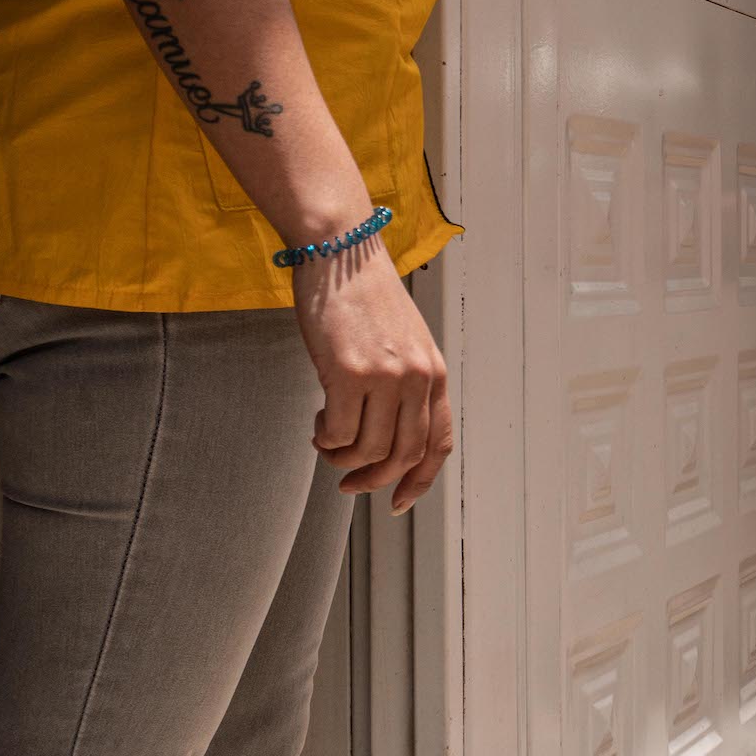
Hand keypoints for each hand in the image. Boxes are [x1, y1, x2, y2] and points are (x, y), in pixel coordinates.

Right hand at [290, 241, 452, 513]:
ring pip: (369, 451)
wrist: (341, 253)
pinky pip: (338, 434)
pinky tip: (317, 422)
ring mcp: (386, 376)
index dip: (420, 481)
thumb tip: (384, 435)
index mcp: (434, 373)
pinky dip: (324, 439)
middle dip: (375, 481)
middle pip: (404, 456)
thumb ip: (403, 384)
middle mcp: (418, 378)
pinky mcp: (349, 372)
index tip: (398, 502)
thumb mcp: (402, 343)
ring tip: (326, 440)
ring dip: (342, 459)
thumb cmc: (364, 298)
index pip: (438, 444)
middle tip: (347, 484)